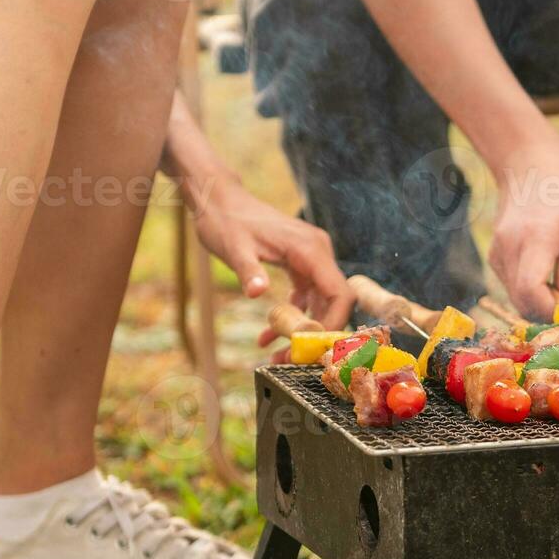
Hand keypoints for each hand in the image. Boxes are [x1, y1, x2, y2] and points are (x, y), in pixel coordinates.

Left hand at [190, 178, 353, 342]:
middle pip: (333, 302)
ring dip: (303, 329)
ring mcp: (310, 258)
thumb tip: (257, 292)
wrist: (219, 200)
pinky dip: (292, 316)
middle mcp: (317, 253)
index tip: (314, 347)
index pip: (339, 293)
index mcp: (310, 249)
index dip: (334, 323)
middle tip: (292, 358)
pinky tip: (268, 333)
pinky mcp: (300, 263)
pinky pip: (305, 296)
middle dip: (317, 333)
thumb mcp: (234, 248)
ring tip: (279, 354)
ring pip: (320, 302)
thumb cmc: (226, 220)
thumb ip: (249, 270)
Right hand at [486, 130, 558, 319]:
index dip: (554, 311)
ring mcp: (498, 252)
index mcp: (536, 236)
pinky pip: (513, 288)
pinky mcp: (495, 257)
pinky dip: (532, 293)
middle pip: (523, 302)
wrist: (527, 162)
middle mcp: (510, 247)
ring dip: (542, 305)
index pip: (532, 290)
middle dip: (551, 313)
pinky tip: (550, 278)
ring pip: (517, 299)